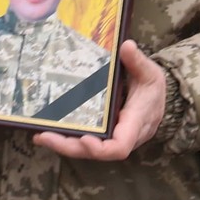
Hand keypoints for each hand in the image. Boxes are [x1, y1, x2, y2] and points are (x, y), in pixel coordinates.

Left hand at [34, 42, 165, 161]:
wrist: (158, 99)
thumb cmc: (153, 87)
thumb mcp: (150, 72)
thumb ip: (138, 61)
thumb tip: (126, 46)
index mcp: (136, 123)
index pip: (120, 146)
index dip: (101, 148)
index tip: (85, 139)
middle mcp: (123, 136)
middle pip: (96, 153)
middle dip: (71, 146)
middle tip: (45, 136)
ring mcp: (113, 138)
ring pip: (88, 151)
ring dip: (64, 145)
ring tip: (41, 135)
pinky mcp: (104, 135)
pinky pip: (86, 143)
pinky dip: (68, 140)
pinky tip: (47, 133)